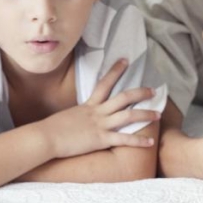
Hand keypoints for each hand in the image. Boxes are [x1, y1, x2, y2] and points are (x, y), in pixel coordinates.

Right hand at [41, 59, 160, 157]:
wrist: (44, 138)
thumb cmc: (50, 130)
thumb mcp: (66, 116)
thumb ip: (77, 115)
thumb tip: (78, 116)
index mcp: (88, 105)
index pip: (104, 83)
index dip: (116, 70)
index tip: (126, 60)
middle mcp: (97, 113)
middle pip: (123, 98)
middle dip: (140, 93)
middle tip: (153, 90)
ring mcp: (99, 125)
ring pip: (128, 116)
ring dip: (145, 114)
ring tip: (158, 114)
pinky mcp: (100, 139)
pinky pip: (123, 140)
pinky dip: (138, 140)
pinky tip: (150, 142)